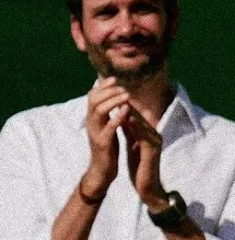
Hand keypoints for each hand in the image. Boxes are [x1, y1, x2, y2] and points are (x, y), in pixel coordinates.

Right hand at [81, 78, 129, 198]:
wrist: (102, 170)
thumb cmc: (107, 145)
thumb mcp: (106, 125)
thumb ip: (107, 111)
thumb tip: (114, 93)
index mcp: (93, 118)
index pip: (92, 97)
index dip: (102, 86)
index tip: (114, 79)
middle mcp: (92, 124)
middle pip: (94, 101)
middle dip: (108, 91)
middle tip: (123, 87)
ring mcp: (96, 133)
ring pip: (99, 111)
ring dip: (113, 101)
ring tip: (127, 96)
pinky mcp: (102, 144)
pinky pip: (108, 128)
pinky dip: (117, 117)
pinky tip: (126, 110)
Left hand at [121, 104, 166, 208]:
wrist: (148, 188)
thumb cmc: (140, 167)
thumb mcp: (134, 146)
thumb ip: (131, 132)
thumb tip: (123, 116)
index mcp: (149, 133)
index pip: (137, 116)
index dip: (127, 105)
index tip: (115, 95)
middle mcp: (154, 133)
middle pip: (141, 116)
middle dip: (130, 104)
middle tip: (119, 92)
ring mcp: (155, 140)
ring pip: (143, 123)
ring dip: (133, 112)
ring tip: (123, 102)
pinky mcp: (153, 150)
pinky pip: (144, 135)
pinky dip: (136, 127)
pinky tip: (128, 120)